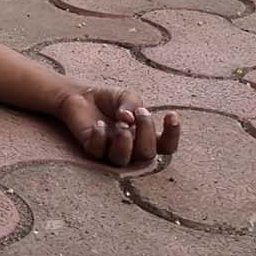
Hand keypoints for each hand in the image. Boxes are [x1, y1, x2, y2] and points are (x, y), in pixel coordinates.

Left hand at [55, 86, 180, 165]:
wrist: (82, 96)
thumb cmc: (109, 100)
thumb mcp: (127, 96)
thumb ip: (132, 105)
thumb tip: (129, 119)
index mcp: (145, 137)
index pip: (166, 146)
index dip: (173, 135)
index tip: (171, 115)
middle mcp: (131, 148)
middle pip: (147, 155)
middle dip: (146, 133)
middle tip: (139, 113)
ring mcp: (111, 151)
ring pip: (123, 160)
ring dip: (124, 141)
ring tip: (120, 123)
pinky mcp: (91, 149)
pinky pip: (98, 151)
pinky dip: (100, 137)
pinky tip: (99, 124)